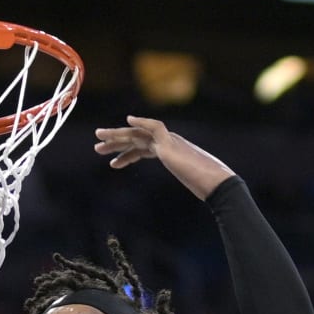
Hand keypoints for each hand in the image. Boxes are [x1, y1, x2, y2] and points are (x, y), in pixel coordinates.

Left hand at [94, 115, 236, 200]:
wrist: (216, 184)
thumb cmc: (205, 187)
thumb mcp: (188, 185)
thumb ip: (186, 181)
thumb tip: (192, 192)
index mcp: (170, 152)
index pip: (143, 149)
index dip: (126, 154)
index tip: (113, 163)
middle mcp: (169, 143)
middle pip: (136, 139)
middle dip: (116, 142)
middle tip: (97, 146)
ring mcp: (169, 142)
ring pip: (138, 133)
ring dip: (117, 135)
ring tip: (99, 140)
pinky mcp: (170, 143)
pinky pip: (153, 127)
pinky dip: (141, 121)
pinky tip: (128, 120)